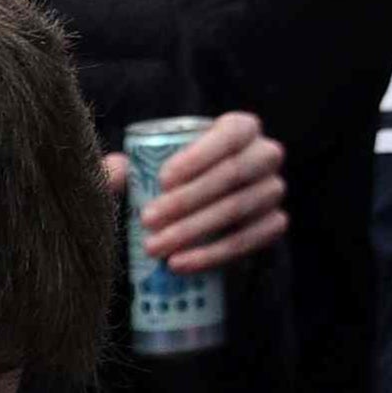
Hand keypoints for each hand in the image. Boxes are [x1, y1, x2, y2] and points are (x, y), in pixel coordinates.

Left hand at [117, 111, 288, 275]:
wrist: (189, 216)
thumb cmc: (166, 182)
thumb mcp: (142, 169)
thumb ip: (120, 168)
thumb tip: (116, 168)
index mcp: (241, 128)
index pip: (229, 136)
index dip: (198, 157)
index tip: (161, 180)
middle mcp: (265, 154)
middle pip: (233, 174)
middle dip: (188, 199)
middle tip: (148, 219)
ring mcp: (273, 191)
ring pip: (239, 209)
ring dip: (194, 230)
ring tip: (154, 247)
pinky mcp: (275, 224)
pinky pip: (249, 241)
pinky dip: (212, 255)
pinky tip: (180, 264)